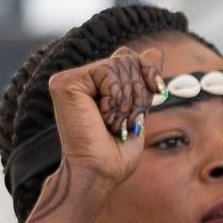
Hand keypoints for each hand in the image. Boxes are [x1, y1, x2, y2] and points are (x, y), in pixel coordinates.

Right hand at [37, 47, 165, 214]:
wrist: (100, 171)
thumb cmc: (117, 151)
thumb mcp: (140, 109)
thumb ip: (145, 80)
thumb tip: (156, 51)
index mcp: (97, 83)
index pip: (129, 57)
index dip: (148, 72)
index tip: (158, 90)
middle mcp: (81, 77)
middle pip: (127, 60)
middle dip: (139, 94)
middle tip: (124, 122)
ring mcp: (70, 78)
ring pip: (120, 65)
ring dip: (128, 101)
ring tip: (112, 123)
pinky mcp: (64, 82)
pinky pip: (108, 72)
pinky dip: (116, 99)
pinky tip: (102, 117)